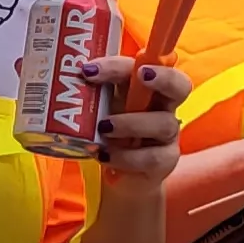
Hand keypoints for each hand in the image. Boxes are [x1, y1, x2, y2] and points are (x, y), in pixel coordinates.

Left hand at [88, 60, 194, 195]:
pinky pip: (153, 157)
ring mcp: (167, 135)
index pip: (142, 65)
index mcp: (146, 87)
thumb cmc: (111, 135)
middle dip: (164, 77)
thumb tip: (63, 77)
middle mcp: (163, 107)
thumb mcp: (99, 111)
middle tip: (142, 75)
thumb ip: (90, 93)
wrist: (121, 178)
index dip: (120, 64)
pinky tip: (104, 156)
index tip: (89, 69)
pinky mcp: (165, 161)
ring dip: (132, 123)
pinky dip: (126, 156)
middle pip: (180, 85)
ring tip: (103, 129)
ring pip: (163, 123)